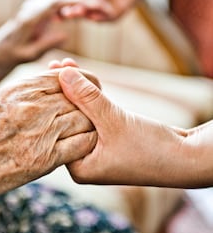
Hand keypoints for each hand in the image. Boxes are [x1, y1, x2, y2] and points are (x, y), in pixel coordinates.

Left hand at [0, 0, 108, 68]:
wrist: (0, 47)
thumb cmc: (14, 54)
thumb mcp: (29, 54)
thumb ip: (45, 44)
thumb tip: (65, 35)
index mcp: (31, 16)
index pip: (57, 1)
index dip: (78, 1)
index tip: (95, 5)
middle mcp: (32, 5)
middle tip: (103, 5)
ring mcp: (35, 2)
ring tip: (99, 6)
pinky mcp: (38, 4)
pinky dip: (72, 0)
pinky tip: (85, 7)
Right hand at [0, 69, 96, 205]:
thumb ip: (21, 95)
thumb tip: (44, 91)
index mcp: (19, 90)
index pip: (63, 78)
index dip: (80, 81)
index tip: (85, 88)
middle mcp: (33, 107)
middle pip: (78, 98)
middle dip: (88, 103)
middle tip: (90, 111)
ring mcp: (40, 133)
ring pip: (84, 121)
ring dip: (88, 125)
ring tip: (84, 130)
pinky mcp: (43, 160)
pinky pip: (80, 146)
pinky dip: (85, 144)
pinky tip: (79, 147)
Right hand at [57, 0, 153, 20]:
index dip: (58, 1)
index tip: (49, 3)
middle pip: (73, 9)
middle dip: (67, 11)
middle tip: (61, 12)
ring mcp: (100, 8)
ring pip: (87, 15)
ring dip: (80, 14)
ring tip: (75, 11)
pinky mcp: (113, 14)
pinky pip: (103, 18)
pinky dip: (98, 15)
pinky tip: (94, 12)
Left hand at [57, 59, 196, 187]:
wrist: (188, 159)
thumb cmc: (151, 148)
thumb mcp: (114, 120)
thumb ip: (86, 98)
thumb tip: (62, 74)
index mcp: (79, 168)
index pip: (57, 132)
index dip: (52, 102)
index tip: (45, 77)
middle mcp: (84, 162)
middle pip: (67, 122)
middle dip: (62, 93)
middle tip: (52, 66)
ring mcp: (96, 152)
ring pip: (80, 116)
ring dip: (76, 91)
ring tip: (64, 64)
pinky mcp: (109, 141)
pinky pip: (94, 116)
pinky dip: (90, 98)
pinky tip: (80, 77)